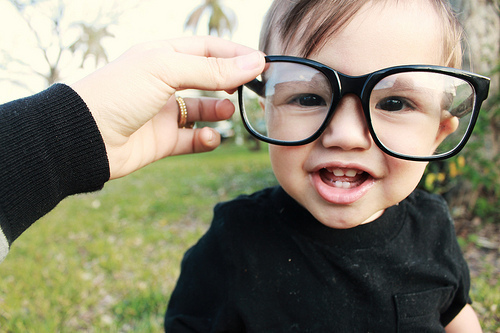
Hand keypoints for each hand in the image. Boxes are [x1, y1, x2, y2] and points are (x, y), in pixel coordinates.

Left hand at [71, 36, 264, 179]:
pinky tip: (210, 137)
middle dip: (229, 81)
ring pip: (202, 109)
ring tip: (227, 111)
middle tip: (249, 88)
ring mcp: (163, 112)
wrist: (83, 137)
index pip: (207, 49)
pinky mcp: (162, 140)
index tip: (260, 63)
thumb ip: (211, 69)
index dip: (234, 54)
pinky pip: (192, 139)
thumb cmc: (118, 93)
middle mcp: (164, 82)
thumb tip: (254, 61)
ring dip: (219, 110)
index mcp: (162, 56)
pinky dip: (205, 139)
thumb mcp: (166, 70)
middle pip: (207, 77)